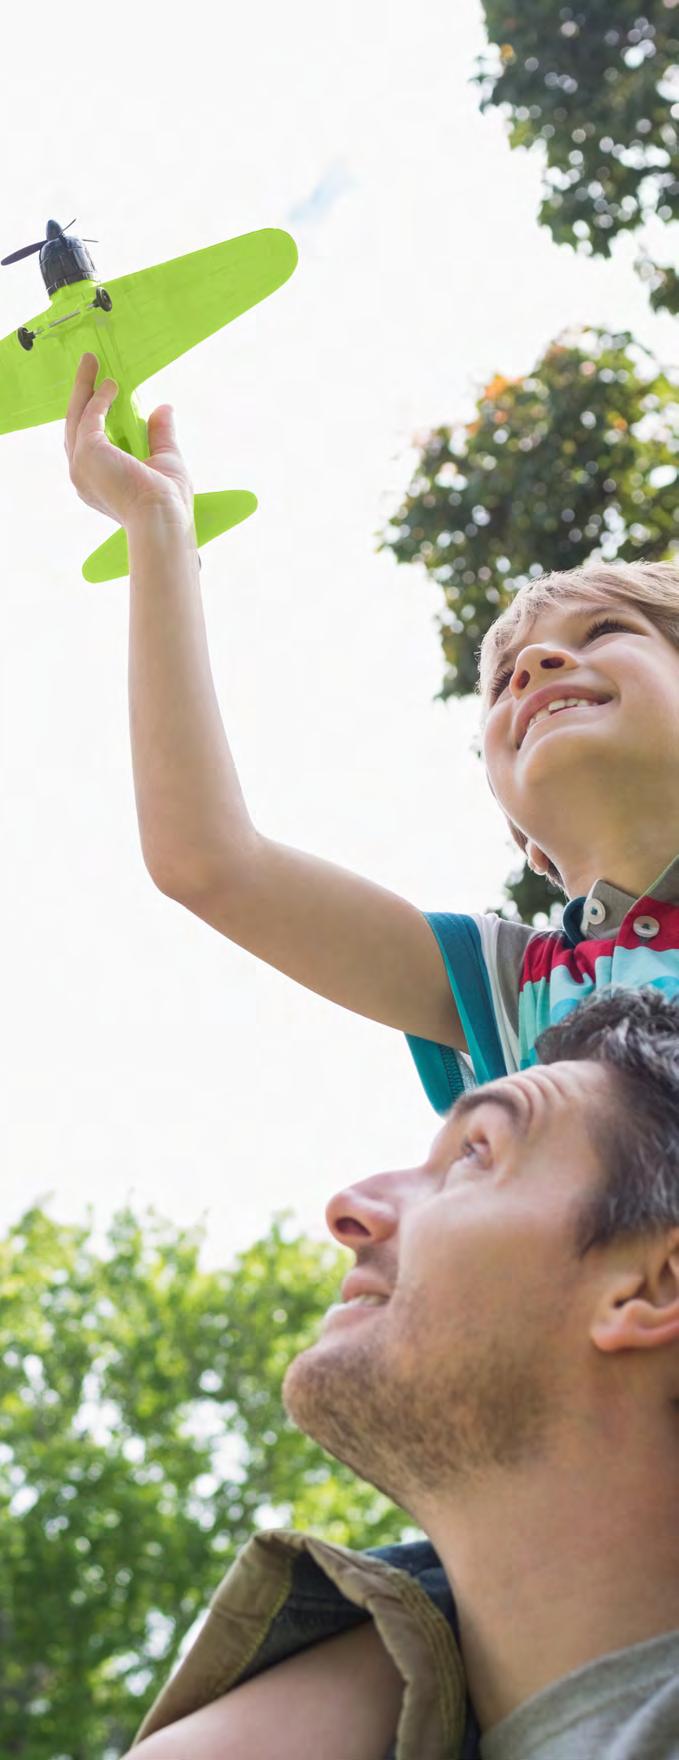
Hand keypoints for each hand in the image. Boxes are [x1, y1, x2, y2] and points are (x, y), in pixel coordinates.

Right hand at [65, 353, 193, 529]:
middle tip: (91, 364)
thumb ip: (161, 434)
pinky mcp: (87, 453)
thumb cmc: (167, 503)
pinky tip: (111, 384)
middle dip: (83, 392)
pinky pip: (90, 416)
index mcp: (97, 480)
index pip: (88, 440)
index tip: (103, 390)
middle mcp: (82, 474)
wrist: (163, 520)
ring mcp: (80, 465)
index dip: (93, 413)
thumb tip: (163, 408)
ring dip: (85, 386)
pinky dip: (99, 398)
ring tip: (92, 361)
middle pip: (76, 423)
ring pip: (77, 415)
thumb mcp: (166, 459)